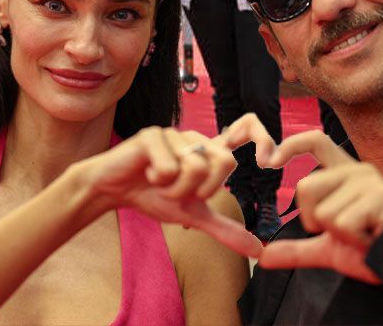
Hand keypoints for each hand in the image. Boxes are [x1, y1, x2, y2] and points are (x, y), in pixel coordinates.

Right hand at [84, 126, 262, 258]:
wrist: (113, 191)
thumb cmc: (151, 196)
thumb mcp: (191, 215)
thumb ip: (224, 228)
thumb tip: (258, 250)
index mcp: (207, 152)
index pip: (245, 130)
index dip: (263, 138)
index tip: (270, 159)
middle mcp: (194, 139)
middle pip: (224, 162)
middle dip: (202, 190)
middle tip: (179, 191)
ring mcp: (173, 133)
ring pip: (196, 167)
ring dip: (176, 189)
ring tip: (159, 183)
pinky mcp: (152, 135)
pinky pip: (171, 166)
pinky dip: (158, 181)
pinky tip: (145, 174)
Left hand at [256, 130, 382, 283]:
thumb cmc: (371, 252)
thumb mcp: (329, 248)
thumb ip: (296, 249)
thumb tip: (262, 257)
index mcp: (344, 173)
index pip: (315, 141)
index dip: (289, 145)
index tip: (266, 160)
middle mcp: (358, 171)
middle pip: (305, 187)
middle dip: (315, 220)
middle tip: (346, 231)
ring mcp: (371, 184)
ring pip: (324, 212)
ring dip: (340, 235)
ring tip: (364, 236)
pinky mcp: (382, 199)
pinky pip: (343, 224)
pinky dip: (354, 241)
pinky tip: (373, 240)